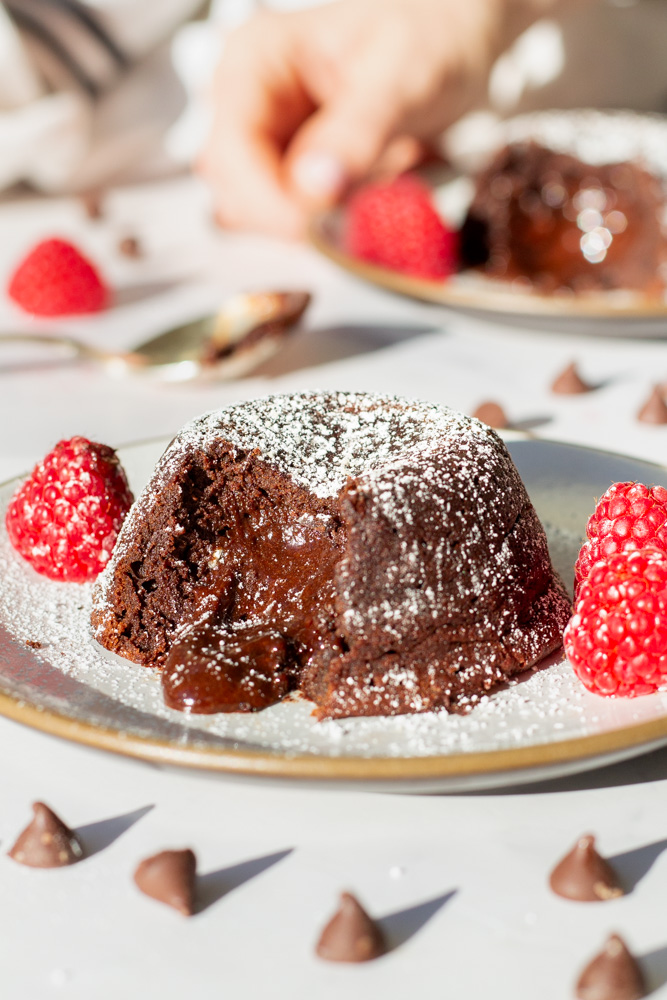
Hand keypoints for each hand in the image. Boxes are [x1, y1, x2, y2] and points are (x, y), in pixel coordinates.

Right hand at [200, 0, 563, 237]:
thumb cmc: (430, 36)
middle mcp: (251, 104)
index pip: (231, 152)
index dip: (266, 200)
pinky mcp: (294, 176)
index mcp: (254, 63)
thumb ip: (356, 133)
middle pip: (237, 192)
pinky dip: (331, 223)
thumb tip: (314, 187)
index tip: (313, 228)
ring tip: (375, 182)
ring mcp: (270, 144)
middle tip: (359, 208)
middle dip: (293, 214)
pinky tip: (369, 191)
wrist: (456, 40)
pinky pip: (296, 221)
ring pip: (264, 215)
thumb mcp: (400, 79)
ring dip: (315, 221)